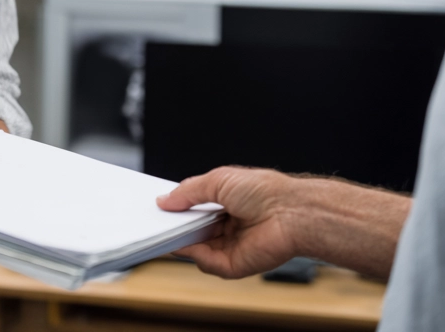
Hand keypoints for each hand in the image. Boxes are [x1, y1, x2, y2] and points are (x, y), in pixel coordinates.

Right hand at [156, 167, 302, 278]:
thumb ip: (188, 191)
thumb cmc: (264, 191)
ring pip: (196, 247)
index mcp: (227, 202)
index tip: (159, 206)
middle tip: (155, 220)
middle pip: (194, 229)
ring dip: (180, 240)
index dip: (178, 208)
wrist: (289, 212)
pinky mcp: (233, 265)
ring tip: (163, 230)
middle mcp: (228, 224)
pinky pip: (205, 263)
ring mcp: (230, 245)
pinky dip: (193, 255)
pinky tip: (184, 244)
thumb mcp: (217, 180)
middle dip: (175, 225)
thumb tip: (164, 200)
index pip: (196, 208)